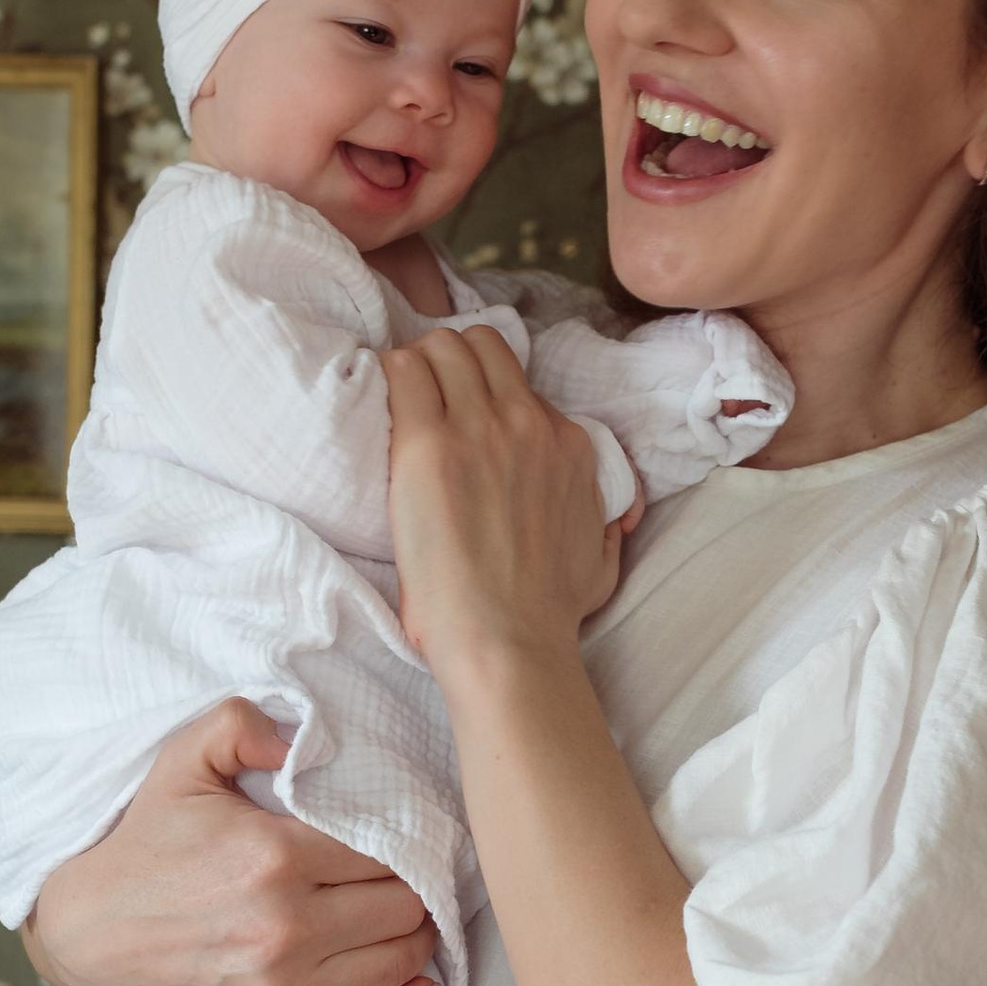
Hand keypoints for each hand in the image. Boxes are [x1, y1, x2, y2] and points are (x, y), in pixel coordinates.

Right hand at [20, 697, 437, 985]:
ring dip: (415, 941)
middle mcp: (282, 930)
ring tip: (407, 921)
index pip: (387, 851)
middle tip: (413, 879)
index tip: (409, 839)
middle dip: (415, 889)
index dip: (407, 842)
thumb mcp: (183, 765)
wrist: (89, 937)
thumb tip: (305, 739)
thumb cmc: (147, 846)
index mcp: (273, 857)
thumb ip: (241, 725)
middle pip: (404, 908)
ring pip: (397, 964)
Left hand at [384, 325, 632, 690]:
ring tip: (401, 402)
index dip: (484, 397)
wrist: (509, 640)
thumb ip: (605, 524)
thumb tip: (609, 519)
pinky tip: (377, 405)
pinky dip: (387, 377)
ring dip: (418, 365)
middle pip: (480, 345)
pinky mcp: (428, 445)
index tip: (462, 419)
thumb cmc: (549, 613)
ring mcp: (478, 429)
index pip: (518, 384)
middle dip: (449, 360)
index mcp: (568, 444)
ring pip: (442, 346)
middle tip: (425, 396)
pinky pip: (403, 372)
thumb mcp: (602, 559)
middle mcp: (527, 423)